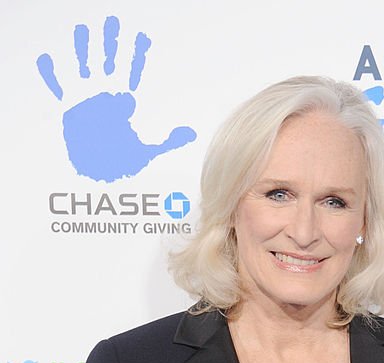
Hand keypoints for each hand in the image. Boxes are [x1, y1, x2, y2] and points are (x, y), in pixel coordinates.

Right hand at [36, 16, 195, 182]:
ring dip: (84, 51)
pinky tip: (48, 60)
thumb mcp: (146, 151)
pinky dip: (53, 74)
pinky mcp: (70, 107)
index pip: (131, 73)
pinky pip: (59, 87)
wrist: (99, 172)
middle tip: (113, 23)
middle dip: (111, 44)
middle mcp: (105, 95)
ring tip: (84, 32)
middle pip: (108, 63)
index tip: (142, 38)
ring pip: (85, 67)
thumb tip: (189, 135)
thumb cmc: (121, 161)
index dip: (136, 56)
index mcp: (124, 101)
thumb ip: (167, 141)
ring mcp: (87, 99)